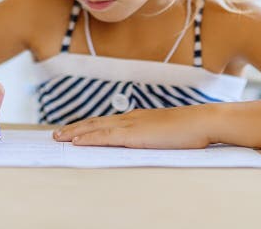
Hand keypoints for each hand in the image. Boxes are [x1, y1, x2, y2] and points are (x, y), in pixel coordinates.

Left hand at [52, 106, 214, 148]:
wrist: (203, 122)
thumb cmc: (191, 130)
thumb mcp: (167, 133)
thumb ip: (153, 136)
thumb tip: (145, 143)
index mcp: (138, 118)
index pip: (107, 122)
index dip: (89, 126)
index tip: (75, 130)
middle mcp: (131, 117)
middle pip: (96, 122)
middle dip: (76, 128)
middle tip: (57, 134)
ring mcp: (132, 124)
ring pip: (96, 128)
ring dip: (75, 132)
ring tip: (59, 138)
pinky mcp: (134, 134)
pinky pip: (105, 137)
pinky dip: (88, 138)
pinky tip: (76, 142)